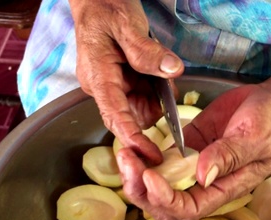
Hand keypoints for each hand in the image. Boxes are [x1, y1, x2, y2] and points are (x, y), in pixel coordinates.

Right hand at [68, 0, 184, 163]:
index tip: (150, 155)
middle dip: (153, 109)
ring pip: (140, 109)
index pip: (114, 115)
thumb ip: (147, 51)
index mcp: (97, 76)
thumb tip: (173, 71)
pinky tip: (156, 74)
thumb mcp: (127, 24)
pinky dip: (155, 91)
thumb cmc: (107, 8)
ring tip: (159, 73)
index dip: (133, 138)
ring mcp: (111, 87)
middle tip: (165, 88)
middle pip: (130, 116)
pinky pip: (142, 98)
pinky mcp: (121, 84)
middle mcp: (101, 87)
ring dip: (156, 98)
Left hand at [116, 83, 270, 219]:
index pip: (190, 209)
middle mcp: (207, 183)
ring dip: (137, 174)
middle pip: (167, 204)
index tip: (150, 176)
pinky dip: (143, 155)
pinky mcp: (187, 146)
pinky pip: (160, 159)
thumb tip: (202, 176)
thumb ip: (230, 156)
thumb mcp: (256, 135)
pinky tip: (132, 143)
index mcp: (226, 188)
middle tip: (127, 162)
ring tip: (124, 153)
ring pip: (158, 184)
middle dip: (142, 190)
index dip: (166, 199)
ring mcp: (194, 165)